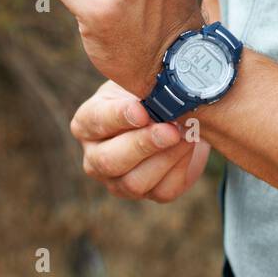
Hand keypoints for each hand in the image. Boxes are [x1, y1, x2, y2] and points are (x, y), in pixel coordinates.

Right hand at [70, 78, 211, 201]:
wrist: (176, 113)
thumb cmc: (151, 92)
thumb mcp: (141, 83)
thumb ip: (142, 87)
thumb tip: (156, 96)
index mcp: (87, 124)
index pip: (95, 122)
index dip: (118, 117)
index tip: (142, 110)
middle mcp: (95, 158)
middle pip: (109, 161)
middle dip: (143, 144)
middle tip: (170, 129)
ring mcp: (119, 181)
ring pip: (135, 182)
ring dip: (166, 157)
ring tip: (187, 134)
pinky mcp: (149, 193)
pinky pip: (163, 190)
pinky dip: (181, 167)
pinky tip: (191, 144)